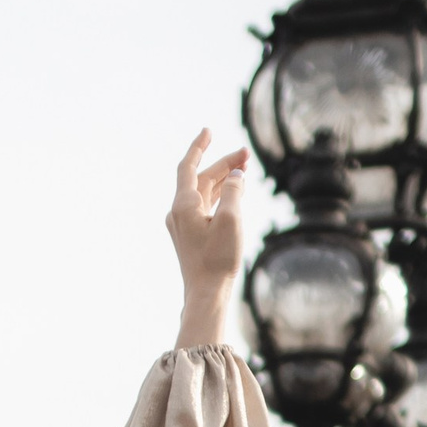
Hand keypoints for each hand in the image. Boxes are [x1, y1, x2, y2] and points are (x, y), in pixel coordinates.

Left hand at [167, 128, 247, 343]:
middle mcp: (178, 212)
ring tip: (245, 169)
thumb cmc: (218, 260)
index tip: (208, 130)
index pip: (188, 166)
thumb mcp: (232, 220)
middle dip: (224, 164)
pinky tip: (232, 192)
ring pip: (204, 193)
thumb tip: (236, 176)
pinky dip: (218, 196)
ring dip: (223, 180)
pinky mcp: (190, 237)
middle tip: (247, 154)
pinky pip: (204, 207)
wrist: (205, 296)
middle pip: (201, 179)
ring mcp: (182, 226)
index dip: (199, 146)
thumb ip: (235, 191)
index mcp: (183, 205)